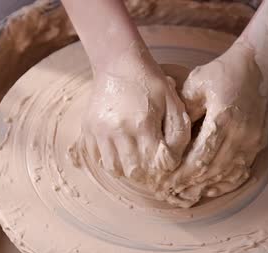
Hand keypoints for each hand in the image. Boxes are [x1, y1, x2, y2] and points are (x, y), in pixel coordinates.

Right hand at [82, 46, 190, 187]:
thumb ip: (179, 132)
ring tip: (137, 159)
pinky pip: (98, 158)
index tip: (167, 162)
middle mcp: (118, 130)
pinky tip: (122, 151)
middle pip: (133, 171)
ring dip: (127, 169)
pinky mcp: (88, 129)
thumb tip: (173, 160)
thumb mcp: (173, 101)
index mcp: (143, 123)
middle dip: (146, 173)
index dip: (164, 168)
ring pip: (114, 169)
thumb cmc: (150, 82)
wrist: (118, 63)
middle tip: (153, 165)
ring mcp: (100, 130)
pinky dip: (110, 161)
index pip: (155, 165)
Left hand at [160, 42, 267, 206]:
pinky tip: (210, 188)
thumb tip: (170, 135)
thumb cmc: (221, 74)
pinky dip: (225, 182)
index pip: (200, 156)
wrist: (256, 67)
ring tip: (186, 194)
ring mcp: (251, 141)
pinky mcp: (257, 144)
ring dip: (206, 186)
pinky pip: (241, 171)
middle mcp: (240, 134)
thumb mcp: (196, 83)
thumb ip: (184, 109)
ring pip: (227, 174)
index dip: (182, 173)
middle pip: (212, 170)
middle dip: (190, 183)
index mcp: (222, 118)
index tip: (165, 181)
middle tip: (170, 192)